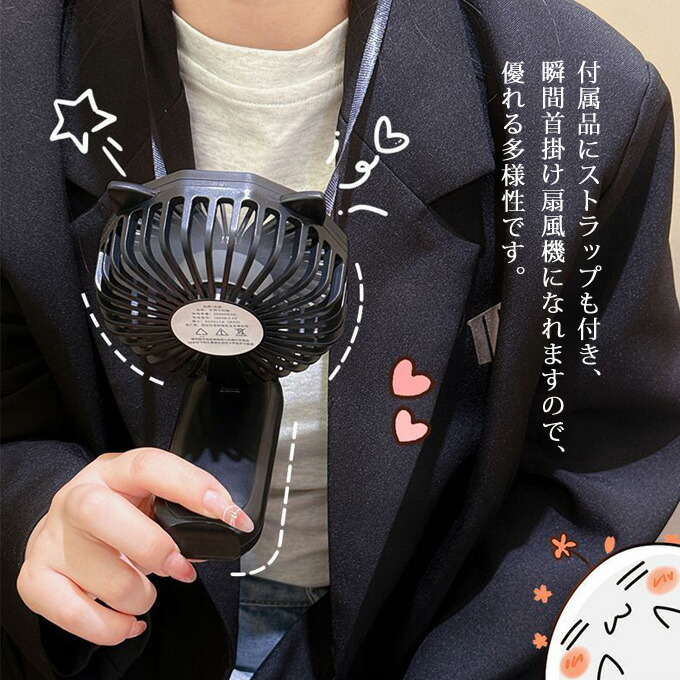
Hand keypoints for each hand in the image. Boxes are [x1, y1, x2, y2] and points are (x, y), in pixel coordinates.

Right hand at [17, 447, 252, 644]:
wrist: (65, 530)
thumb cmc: (119, 516)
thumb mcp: (149, 503)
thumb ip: (178, 518)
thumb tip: (210, 542)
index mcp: (113, 471)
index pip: (149, 466)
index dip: (192, 487)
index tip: (228, 514)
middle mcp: (76, 497)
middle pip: (102, 513)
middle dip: (153, 548)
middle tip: (180, 569)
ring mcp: (51, 538)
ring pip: (98, 575)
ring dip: (139, 596)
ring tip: (146, 594)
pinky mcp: (34, 578)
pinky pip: (73, 613)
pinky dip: (109, 627)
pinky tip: (126, 621)